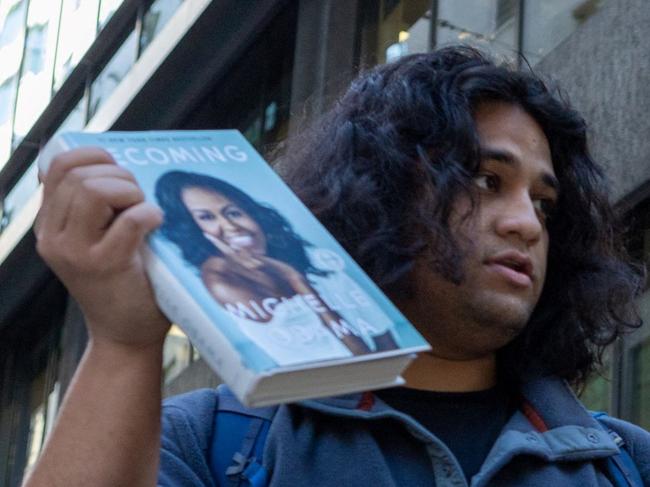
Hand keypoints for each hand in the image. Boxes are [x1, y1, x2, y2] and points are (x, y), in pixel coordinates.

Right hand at [35, 148, 170, 347]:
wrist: (126, 333)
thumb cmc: (123, 280)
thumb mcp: (97, 238)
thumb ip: (94, 206)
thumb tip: (114, 163)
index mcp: (50, 224)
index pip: (59, 165)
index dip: (94, 156)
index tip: (119, 171)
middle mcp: (54, 236)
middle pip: (80, 175)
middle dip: (119, 175)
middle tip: (138, 199)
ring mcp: (74, 252)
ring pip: (96, 190)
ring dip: (131, 193)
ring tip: (144, 212)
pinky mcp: (103, 266)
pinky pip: (128, 220)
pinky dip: (148, 214)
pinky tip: (155, 224)